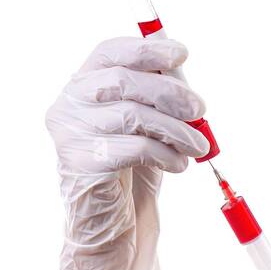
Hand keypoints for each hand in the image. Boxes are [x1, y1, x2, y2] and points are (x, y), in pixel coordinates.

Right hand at [45, 35, 209, 269]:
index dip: (147, 48)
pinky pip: (134, 148)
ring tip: (200, 145)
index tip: (182, 53)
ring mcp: (70, 134)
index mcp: (81, 82)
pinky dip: (167, 154)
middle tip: (202, 109)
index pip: (110, 52)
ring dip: (177, 129)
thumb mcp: (146, 120)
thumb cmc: (132, 163)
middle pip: (124, 81)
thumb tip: (181, 63)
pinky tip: (181, 164)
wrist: (110, 220)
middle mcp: (68, 104)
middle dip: (171, 92)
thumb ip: (156, 91)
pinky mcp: (82, 165)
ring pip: (133, 116)